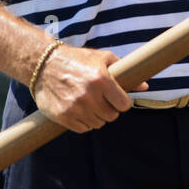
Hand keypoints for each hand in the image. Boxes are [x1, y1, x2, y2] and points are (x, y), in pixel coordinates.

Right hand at [32, 44, 146, 132]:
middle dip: (110, 110)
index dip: (123, 103)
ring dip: (97, 117)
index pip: (124, 105)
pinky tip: (81, 111)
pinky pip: (82, 129)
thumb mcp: (103, 58)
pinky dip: (84, 123)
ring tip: (91, 105)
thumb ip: (124, 72)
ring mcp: (74, 107)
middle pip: (111, 116)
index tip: (118, 100)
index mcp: (101, 79)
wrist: (44, 64)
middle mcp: (88, 95)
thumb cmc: (77, 59)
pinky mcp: (62, 116)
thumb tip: (145, 87)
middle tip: (103, 101)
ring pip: (98, 124)